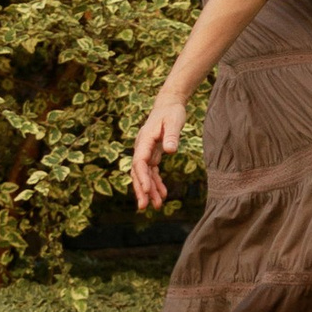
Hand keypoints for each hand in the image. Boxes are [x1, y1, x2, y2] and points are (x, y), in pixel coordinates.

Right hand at [131, 88, 187, 211]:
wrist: (169, 104)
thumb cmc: (172, 111)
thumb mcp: (174, 121)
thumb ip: (172, 136)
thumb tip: (170, 150)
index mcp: (144, 140)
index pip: (139, 162)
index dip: (142, 177)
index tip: (147, 191)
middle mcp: (142, 147)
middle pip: (137, 172)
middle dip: (140, 189)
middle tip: (144, 207)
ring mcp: (146, 151)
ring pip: (144, 174)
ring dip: (150, 190)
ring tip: (157, 205)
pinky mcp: (152, 154)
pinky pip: (152, 172)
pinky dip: (156, 183)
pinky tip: (163, 194)